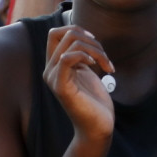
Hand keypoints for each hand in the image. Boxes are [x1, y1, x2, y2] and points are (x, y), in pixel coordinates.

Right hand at [43, 25, 114, 140]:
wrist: (98, 126)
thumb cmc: (95, 100)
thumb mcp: (87, 71)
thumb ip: (81, 55)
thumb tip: (83, 35)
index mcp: (55, 64)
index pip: (55, 33)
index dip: (76, 30)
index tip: (95, 43)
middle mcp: (50, 69)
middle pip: (66, 34)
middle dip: (92, 41)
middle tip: (105, 59)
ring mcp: (53, 78)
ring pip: (72, 44)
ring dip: (97, 50)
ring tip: (107, 65)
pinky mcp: (61, 87)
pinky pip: (67, 59)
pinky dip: (86, 57)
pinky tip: (98, 67)